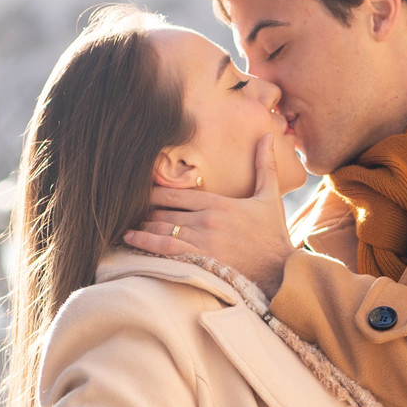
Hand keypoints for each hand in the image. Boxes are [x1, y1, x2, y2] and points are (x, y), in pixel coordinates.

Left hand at [124, 132, 294, 297]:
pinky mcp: (200, 260)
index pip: (177, 193)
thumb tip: (268, 136)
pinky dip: (145, 243)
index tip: (141, 189)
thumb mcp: (271, 197)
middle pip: (165, 210)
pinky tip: (131, 239)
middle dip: (146, 209)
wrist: (280, 271)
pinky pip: (166, 248)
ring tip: (126, 223)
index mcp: (220, 203)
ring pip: (162, 228)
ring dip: (142, 225)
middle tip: (129, 207)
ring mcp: (202, 241)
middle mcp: (207, 220)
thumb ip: (265, 166)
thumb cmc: (274, 236)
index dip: (155, 191)